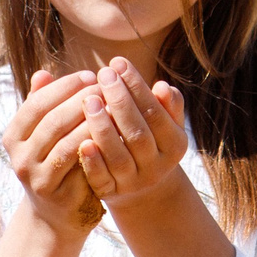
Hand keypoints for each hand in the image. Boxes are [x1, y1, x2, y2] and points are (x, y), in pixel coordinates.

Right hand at [2, 67, 107, 234]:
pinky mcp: (54, 190)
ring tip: (112, 105)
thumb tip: (43, 72)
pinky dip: (94, 142)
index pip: (37, 102)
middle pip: (51, 119)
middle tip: (106, 86)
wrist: (57, 215)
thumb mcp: (45, 136)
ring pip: (65, 139)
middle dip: (81, 99)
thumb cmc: (56, 165)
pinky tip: (112, 131)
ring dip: (91, 119)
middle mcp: (18, 155)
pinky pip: (77, 161)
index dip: (64, 86)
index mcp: (13, 136)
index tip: (89, 74)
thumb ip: (44, 106)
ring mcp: (34, 175)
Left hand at [76, 58, 191, 212]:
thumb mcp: (167, 124)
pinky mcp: (111, 194)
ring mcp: (133, 183)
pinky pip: (101, 179)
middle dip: (120, 101)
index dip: (137, 87)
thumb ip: (167, 106)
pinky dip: (92, 162)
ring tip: (88, 99)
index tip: (118, 62)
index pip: (155, 113)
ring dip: (102, 127)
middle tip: (103, 73)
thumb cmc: (152, 140)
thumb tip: (163, 87)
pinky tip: (81, 141)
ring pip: (118, 156)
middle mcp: (157, 167)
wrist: (144, 189)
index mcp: (175, 145)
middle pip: (138, 134)